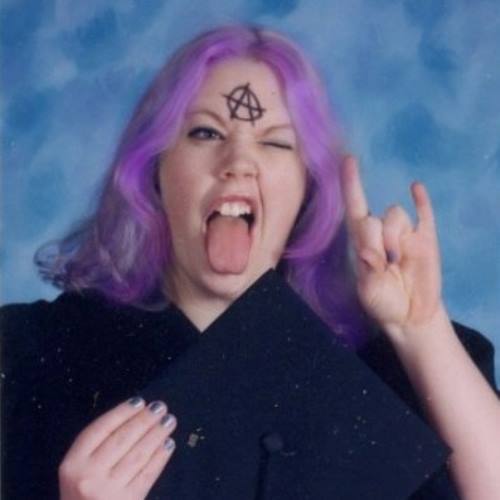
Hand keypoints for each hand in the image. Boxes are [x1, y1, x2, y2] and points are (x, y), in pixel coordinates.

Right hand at [59, 398, 176, 499]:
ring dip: (156, 435)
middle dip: (144, 420)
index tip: (140, 401)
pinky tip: (168, 444)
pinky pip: (147, 474)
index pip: (100, 429)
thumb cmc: (81, 496)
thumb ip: (96, 448)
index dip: (122, 412)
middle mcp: (88, 476)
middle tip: (160, 407)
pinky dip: (160, 457)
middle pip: (122, 439)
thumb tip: (133, 417)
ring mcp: (108, 491)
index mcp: (72, 464)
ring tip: (169, 421)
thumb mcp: (77, 471)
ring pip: (138, 455)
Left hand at [341, 156, 443, 341]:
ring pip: (396, 215)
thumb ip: (368, 272)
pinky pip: (424, 213)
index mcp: (362, 243)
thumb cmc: (383, 303)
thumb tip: (366, 251)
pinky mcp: (426, 238)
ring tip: (398, 262)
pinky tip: (415, 188)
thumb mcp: (370, 292)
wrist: (410, 315)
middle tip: (384, 265)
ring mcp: (405, 234)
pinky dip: (420, 200)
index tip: (347, 160)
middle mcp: (382, 233)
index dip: (350, 185)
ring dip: (395, 237)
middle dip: (377, 238)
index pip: (354, 207)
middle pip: (375, 217)